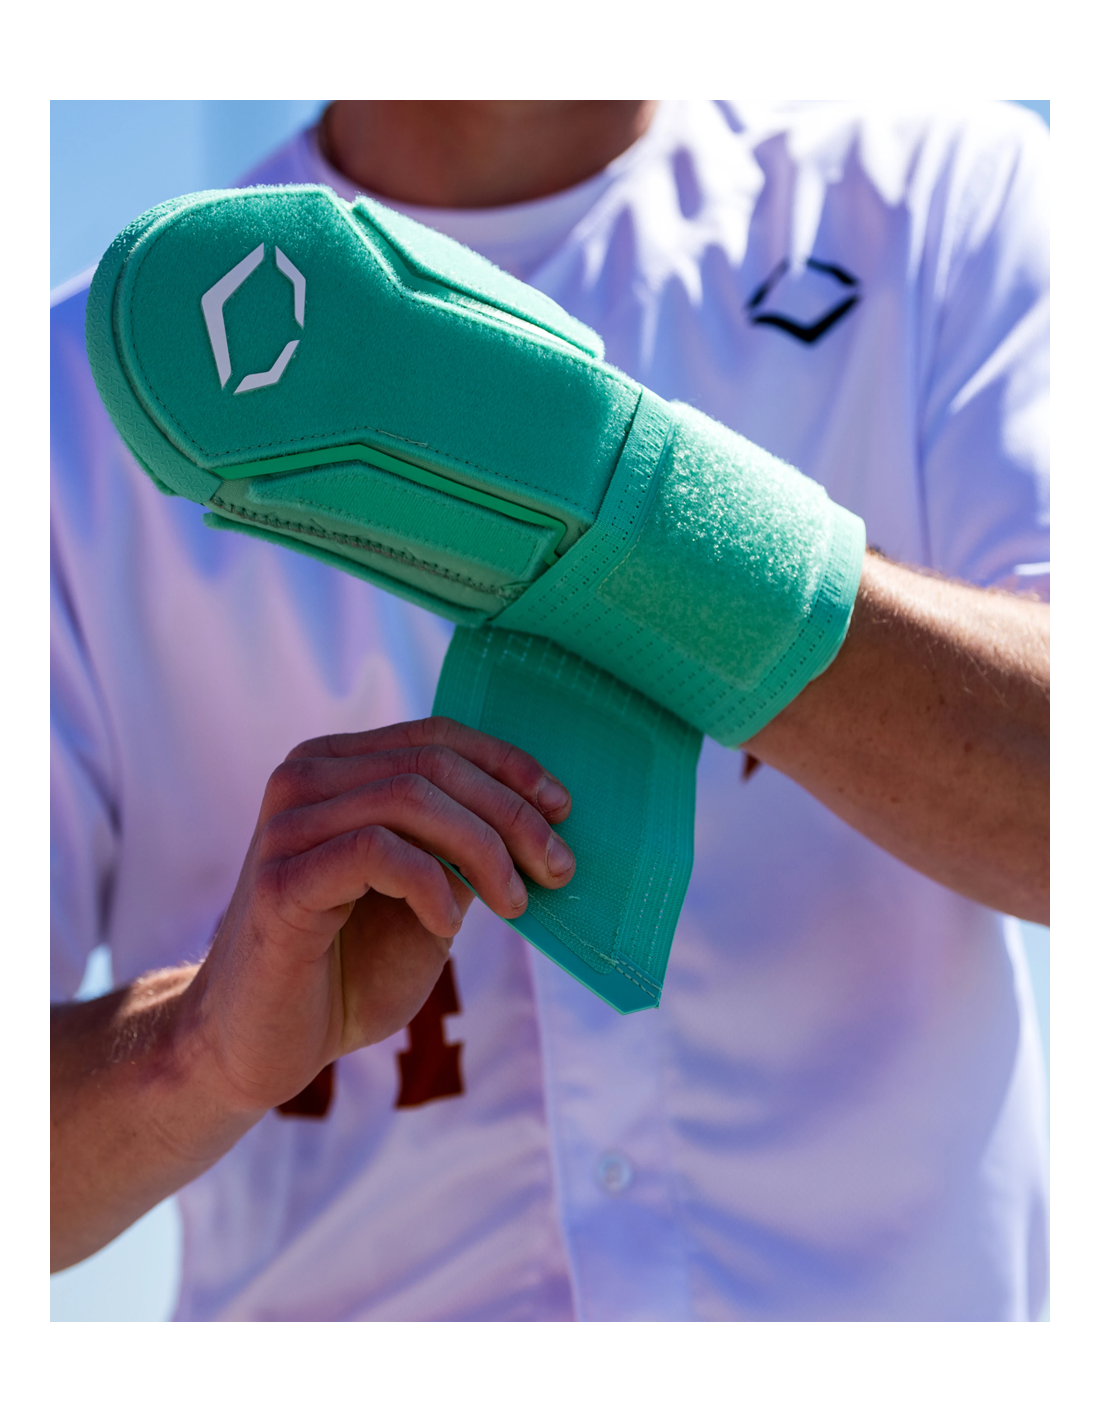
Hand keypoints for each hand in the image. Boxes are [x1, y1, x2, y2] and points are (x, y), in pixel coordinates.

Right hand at [185, 716, 573, 1113]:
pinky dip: (430, 884)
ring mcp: (286, 825)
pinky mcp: (279, 880)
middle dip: (511, 813)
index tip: (562, 808)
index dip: (508, 764)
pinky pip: (377, 851)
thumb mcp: (426, 897)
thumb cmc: (346, 970)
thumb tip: (538, 817)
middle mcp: (303, 778)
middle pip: (432, 764)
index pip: (435, 737)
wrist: (261, 1044)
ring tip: (514, 902)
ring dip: (483, 849)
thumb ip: (461, 849)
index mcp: (335, 766)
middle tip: (557, 867)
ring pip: (410, 797)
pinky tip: (446, 924)